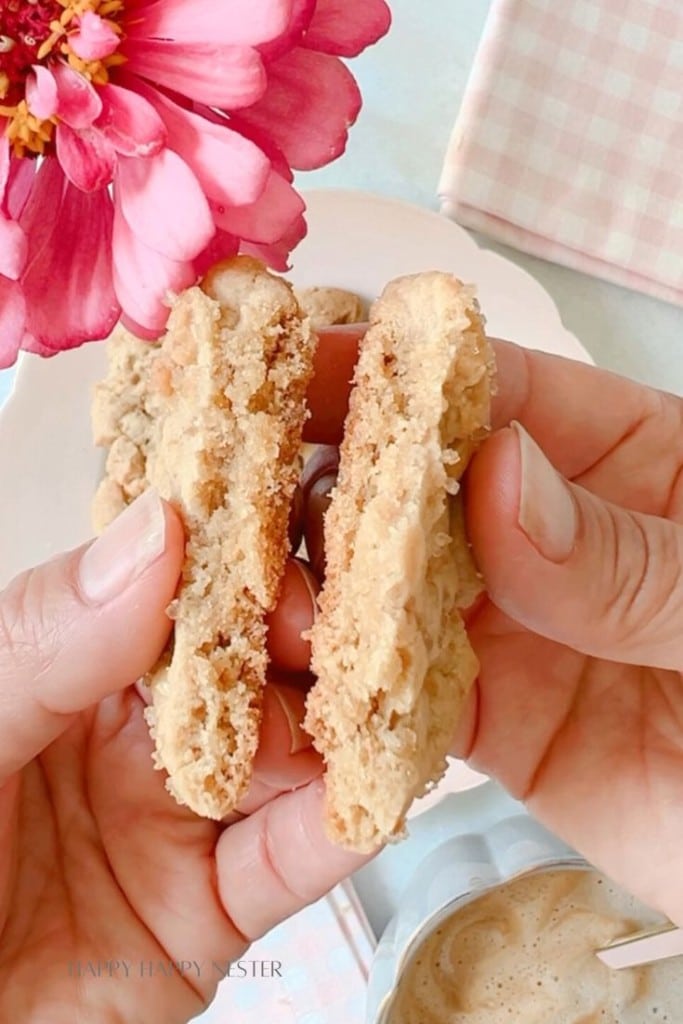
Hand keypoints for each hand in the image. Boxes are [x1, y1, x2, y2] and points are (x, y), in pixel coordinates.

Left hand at [0, 484, 366, 1021]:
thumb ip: (47, 637)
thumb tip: (155, 532)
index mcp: (75, 661)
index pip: (176, 582)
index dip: (240, 544)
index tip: (299, 508)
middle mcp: (138, 728)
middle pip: (250, 658)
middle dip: (309, 632)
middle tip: (347, 623)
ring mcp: (180, 815)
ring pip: (287, 752)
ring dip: (341, 723)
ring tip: (383, 698)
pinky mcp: (212, 908)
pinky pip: (290, 862)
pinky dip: (342, 829)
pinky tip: (375, 795)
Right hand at [304, 328, 682, 928]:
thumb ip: (625, 553)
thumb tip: (495, 477)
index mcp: (618, 455)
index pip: (491, 389)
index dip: (394, 370)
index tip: (297, 361)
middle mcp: (542, 531)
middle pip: (412, 485)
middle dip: (324, 483)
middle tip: (237, 496)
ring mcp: (509, 626)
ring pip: (383, 592)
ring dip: (314, 595)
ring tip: (263, 609)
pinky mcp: (490, 725)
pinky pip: (397, 705)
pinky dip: (343, 702)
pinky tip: (292, 700)